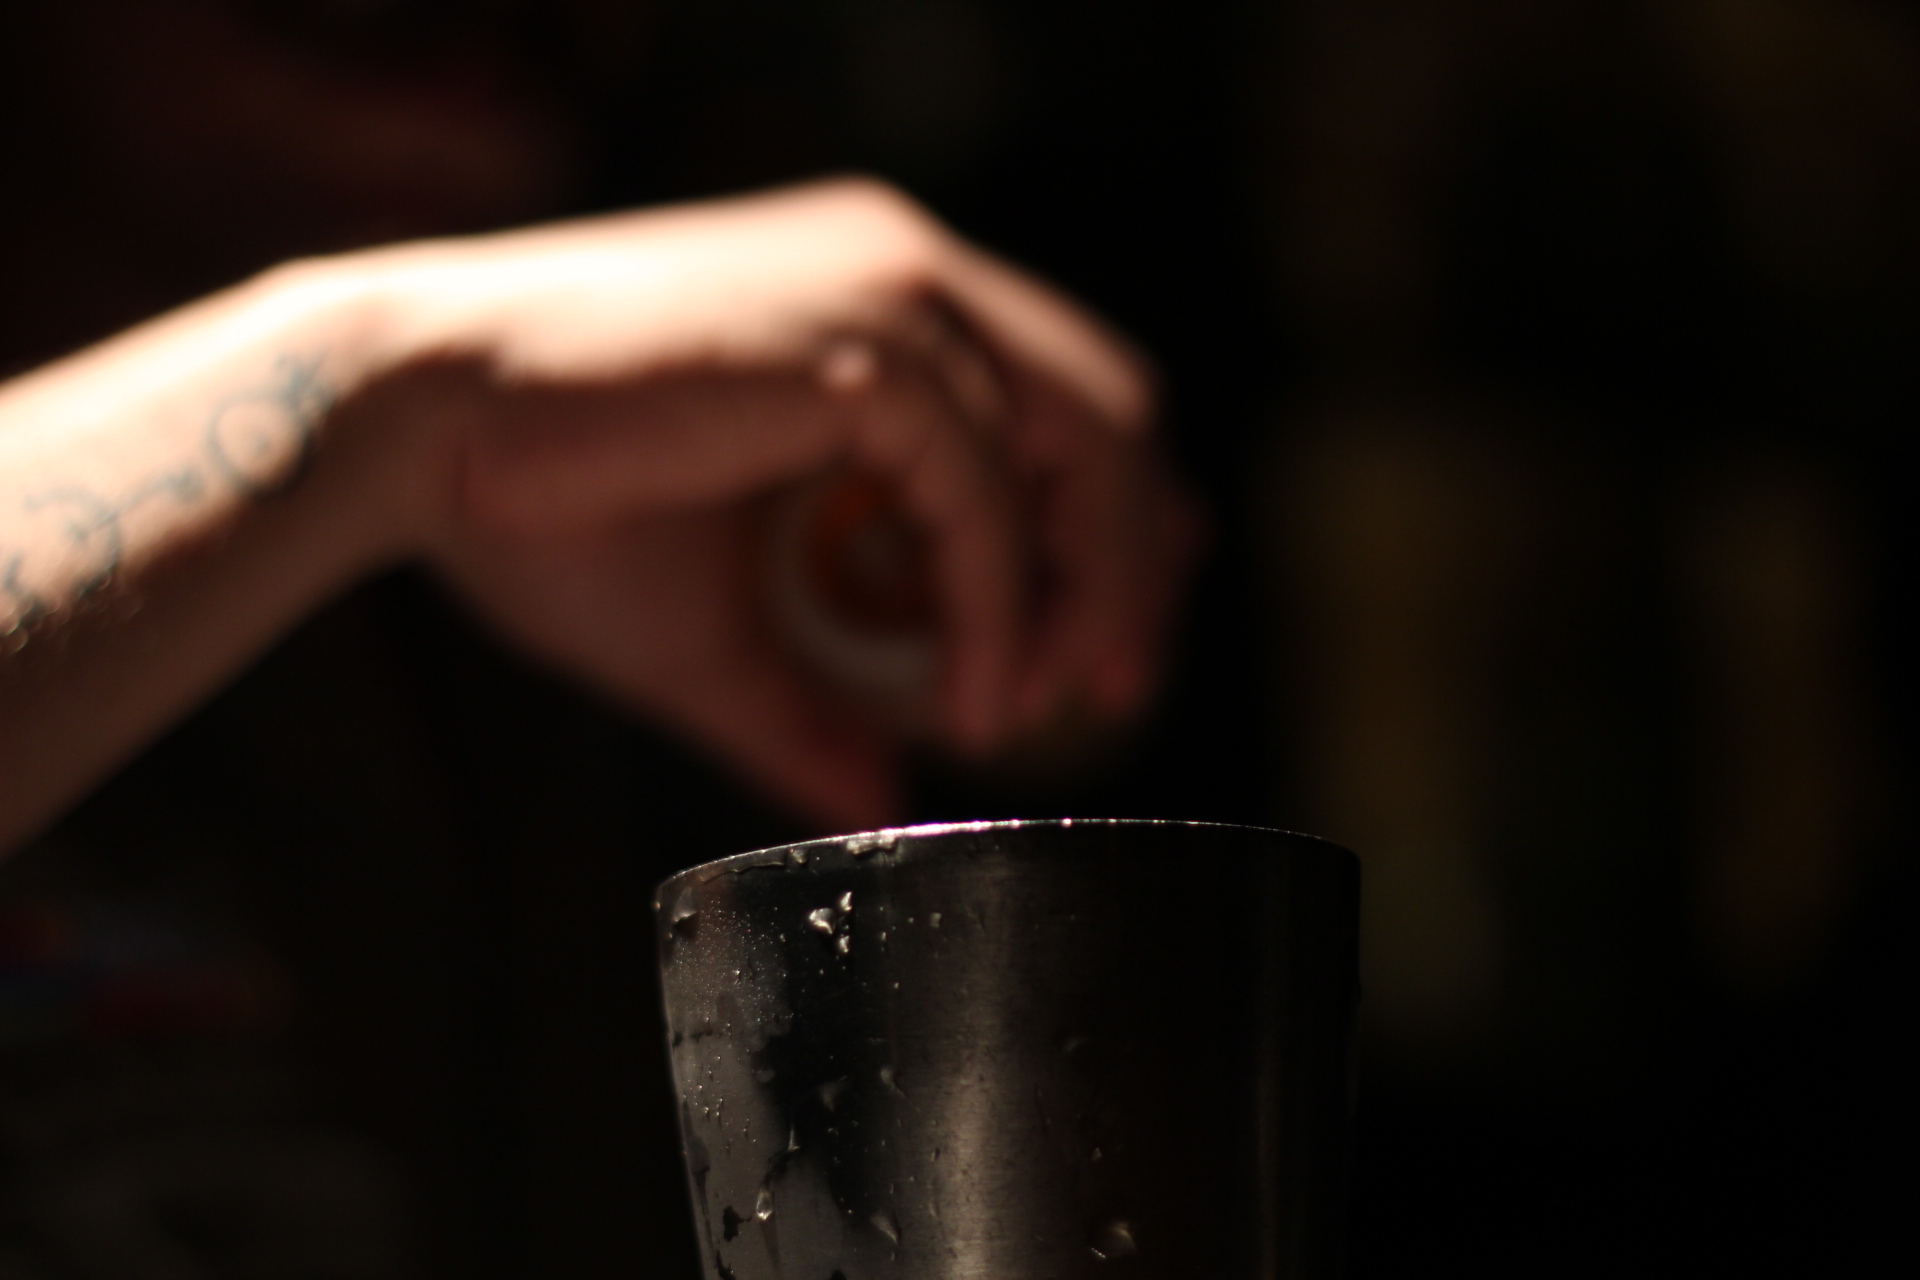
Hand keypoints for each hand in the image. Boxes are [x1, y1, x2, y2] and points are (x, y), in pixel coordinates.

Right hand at [361, 179, 1200, 828]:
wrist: (409, 429)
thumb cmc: (537, 508)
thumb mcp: (712, 627)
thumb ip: (810, 702)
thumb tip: (874, 798)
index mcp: (881, 304)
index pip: (1064, 398)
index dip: (1113, 517)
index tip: (1106, 631)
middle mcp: (904, 274)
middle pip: (1108, 416)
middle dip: (1131, 563)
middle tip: (1108, 691)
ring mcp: (888, 296)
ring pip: (1084, 444)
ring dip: (1089, 593)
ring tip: (1036, 708)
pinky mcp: (855, 347)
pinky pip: (986, 496)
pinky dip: (999, 606)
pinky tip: (970, 694)